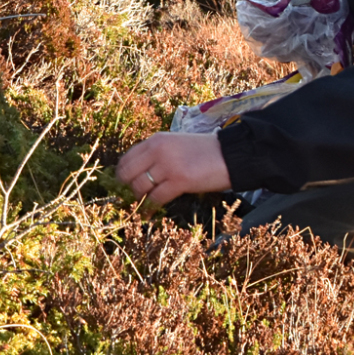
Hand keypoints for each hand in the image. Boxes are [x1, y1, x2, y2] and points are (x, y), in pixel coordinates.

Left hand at [116, 132, 231, 205]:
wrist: (231, 154)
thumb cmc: (205, 152)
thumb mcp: (176, 144)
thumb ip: (157, 154)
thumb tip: (140, 173)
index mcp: (156, 140)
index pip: (127, 158)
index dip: (122, 175)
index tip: (123, 185)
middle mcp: (158, 150)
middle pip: (128, 173)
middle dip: (126, 188)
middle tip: (129, 198)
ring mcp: (168, 165)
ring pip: (140, 186)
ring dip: (138, 199)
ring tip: (139, 206)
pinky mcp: (179, 181)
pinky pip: (156, 198)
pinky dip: (150, 208)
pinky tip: (148, 214)